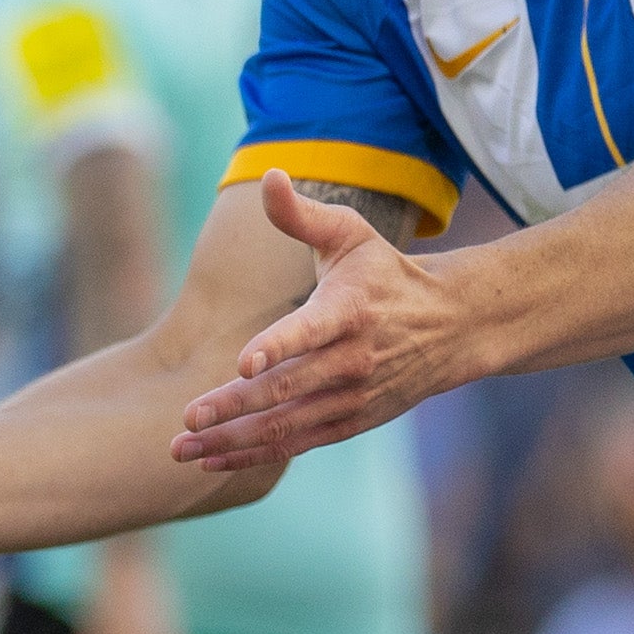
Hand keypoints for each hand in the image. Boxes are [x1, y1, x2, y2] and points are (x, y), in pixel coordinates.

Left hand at [170, 173, 470, 471]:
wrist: (452, 326)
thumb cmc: (386, 274)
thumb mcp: (351, 234)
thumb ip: (302, 215)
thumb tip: (270, 175)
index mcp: (349, 310)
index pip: (311, 330)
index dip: (279, 346)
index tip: (244, 362)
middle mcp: (352, 359)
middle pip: (288, 387)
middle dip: (235, 406)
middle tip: (188, 417)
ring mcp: (352, 396)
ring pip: (286, 425)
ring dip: (232, 440)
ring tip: (181, 449)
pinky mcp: (351, 421)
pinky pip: (297, 443)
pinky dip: (254, 455)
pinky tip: (212, 459)